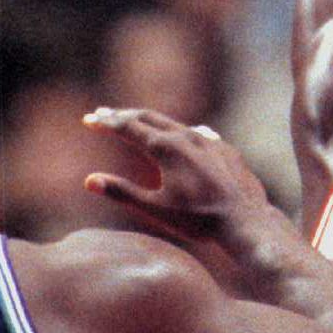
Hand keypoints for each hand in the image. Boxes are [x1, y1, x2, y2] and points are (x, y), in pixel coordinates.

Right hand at [83, 106, 269, 245]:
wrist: (244, 219)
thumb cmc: (197, 219)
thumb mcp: (154, 209)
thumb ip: (122, 192)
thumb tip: (89, 180)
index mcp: (166, 147)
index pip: (128, 127)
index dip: (106, 123)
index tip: (88, 120)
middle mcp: (186, 135)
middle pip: (148, 117)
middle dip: (122, 115)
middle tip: (102, 113)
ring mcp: (208, 139)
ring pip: (172, 123)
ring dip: (149, 122)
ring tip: (134, 122)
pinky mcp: (224, 148)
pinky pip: (196, 132)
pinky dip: (177, 131)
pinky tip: (180, 134)